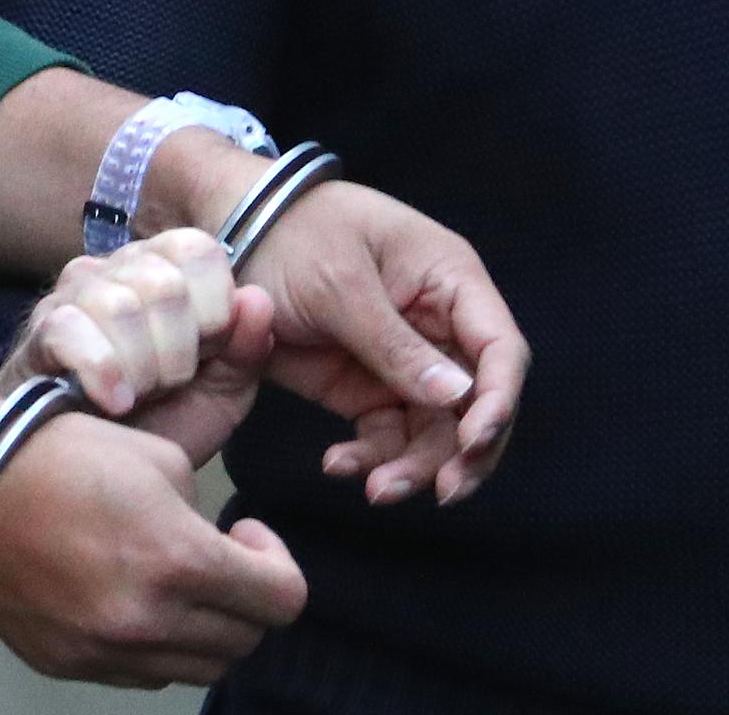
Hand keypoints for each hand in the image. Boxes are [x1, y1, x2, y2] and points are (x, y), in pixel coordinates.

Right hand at [0, 228, 273, 464]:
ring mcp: (72, 294)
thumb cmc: (160, 423)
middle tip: (168, 385)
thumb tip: (257, 300)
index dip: (214, 308)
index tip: (208, 352)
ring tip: (138, 397)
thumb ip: (247, 350)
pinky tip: (114, 402)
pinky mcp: (39, 331)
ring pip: (120, 307)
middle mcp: (117, 268)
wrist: (95, 476)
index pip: (197, 250)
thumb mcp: (221, 395)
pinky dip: (102, 372)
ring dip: (141, 368)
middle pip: (164, 285)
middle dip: (177, 351)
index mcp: (168, 269)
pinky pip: (71, 331)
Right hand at [0, 412, 306, 687]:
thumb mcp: (163, 460)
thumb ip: (207, 519)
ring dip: (206, 628)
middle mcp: (147, 621)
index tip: (248, 535)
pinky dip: (157, 645)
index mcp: (179, 561)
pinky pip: (143, 674)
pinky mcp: (69, 664)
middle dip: (247, 598)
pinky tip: (134, 599)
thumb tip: (222, 554)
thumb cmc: (64, 456)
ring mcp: (104, 652)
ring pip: (198, 667)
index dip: (279, 564)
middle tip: (220, 557)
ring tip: (177, 582)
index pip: (283, 601)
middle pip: (245, 641)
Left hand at [221, 177, 530, 505]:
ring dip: (413, 466)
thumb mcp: (341, 286)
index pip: (499, 350)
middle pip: (473, 403)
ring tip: (377, 490)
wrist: (229, 236)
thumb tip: (458, 397)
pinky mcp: (363, 386)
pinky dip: (370, 457)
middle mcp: (437, 325)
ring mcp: (401, 360)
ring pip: (431, 429)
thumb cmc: (291, 234)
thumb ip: (395, 344)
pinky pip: (385, 434)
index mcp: (450, 282)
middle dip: (462, 452)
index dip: (496, 401)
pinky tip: (339, 465)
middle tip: (440, 494)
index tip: (473, 444)